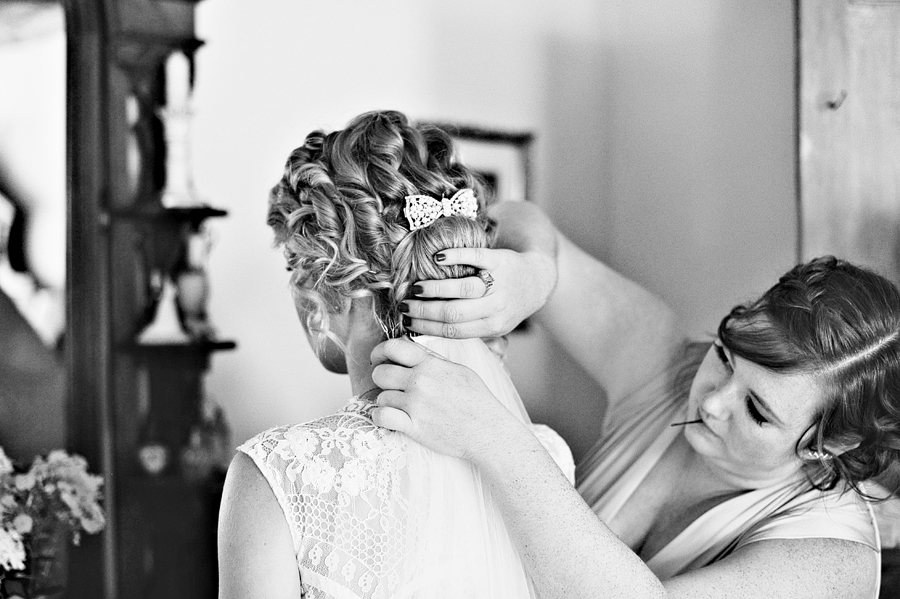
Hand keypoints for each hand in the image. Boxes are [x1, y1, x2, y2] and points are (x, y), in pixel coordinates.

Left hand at [369, 337, 518, 462]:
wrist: (488, 431)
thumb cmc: (478, 401)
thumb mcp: (459, 370)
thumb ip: (434, 360)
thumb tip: (414, 352)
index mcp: (431, 365)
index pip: (393, 347)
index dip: (380, 351)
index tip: (378, 359)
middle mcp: (420, 381)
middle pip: (380, 373)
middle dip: (382, 379)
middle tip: (391, 386)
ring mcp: (416, 404)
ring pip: (381, 397)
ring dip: (387, 402)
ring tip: (401, 406)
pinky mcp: (413, 426)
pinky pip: (381, 417)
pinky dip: (381, 418)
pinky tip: (391, 419)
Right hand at [402, 246, 554, 338]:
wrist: (537, 280)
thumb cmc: (509, 305)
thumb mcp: (496, 326)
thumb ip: (472, 333)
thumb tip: (433, 342)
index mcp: (492, 327)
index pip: (454, 331)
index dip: (427, 328)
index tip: (406, 322)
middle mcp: (496, 307)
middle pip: (454, 312)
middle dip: (424, 311)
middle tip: (404, 306)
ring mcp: (499, 283)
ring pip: (463, 288)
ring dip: (435, 288)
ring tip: (415, 288)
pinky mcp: (500, 260)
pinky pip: (477, 257)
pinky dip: (456, 256)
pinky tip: (437, 258)